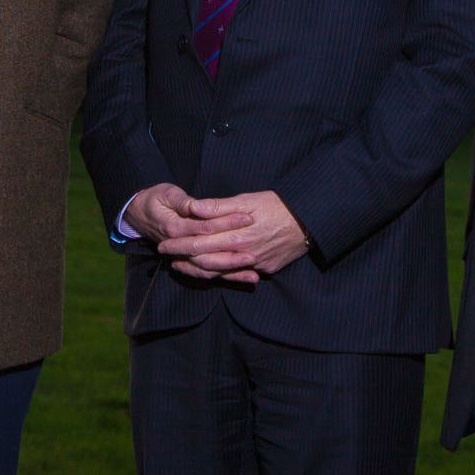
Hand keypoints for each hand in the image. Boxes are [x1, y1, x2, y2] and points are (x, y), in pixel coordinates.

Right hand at [123, 184, 252, 280]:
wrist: (138, 213)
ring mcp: (183, 257)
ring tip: (254, 272)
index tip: (247, 218)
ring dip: (232, 272)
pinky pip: (207, 274)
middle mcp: (179, 247)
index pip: (204, 228)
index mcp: (175, 228)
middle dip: (233, 254)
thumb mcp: (167, 194)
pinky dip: (226, 277)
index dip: (226, 223)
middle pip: (209, 255)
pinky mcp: (189, 261)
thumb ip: (183, 201)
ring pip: (209, 269)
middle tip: (255, 253)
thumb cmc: (155, 199)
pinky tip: (245, 279)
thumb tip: (196, 206)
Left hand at [157, 190, 311, 283]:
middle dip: (182, 257)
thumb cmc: (278, 205)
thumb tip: (193, 208)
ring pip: (219, 272)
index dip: (179, 243)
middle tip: (166, 254)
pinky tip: (211, 270)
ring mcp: (254, 264)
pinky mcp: (265, 269)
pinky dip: (221, 273)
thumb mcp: (248, 199)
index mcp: (235, 235)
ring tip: (181, 264)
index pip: (199, 242)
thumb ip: (218, 207)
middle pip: (205, 259)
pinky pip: (237, 275)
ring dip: (197, 269)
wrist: (310, 222)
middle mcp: (242, 254)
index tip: (164, 242)